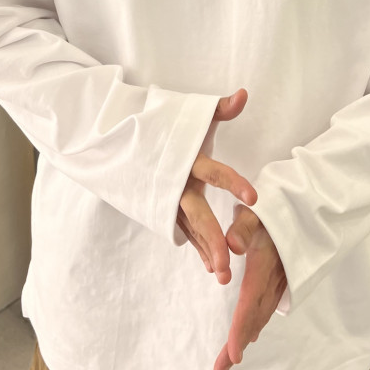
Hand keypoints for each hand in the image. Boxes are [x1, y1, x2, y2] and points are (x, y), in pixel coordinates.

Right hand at [177, 89, 257, 285]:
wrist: (116, 138)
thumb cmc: (163, 127)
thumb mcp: (190, 117)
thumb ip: (219, 109)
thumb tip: (244, 94)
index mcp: (185, 159)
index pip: (212, 171)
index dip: (232, 182)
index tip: (254, 197)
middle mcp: (175, 182)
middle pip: (196, 213)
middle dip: (212, 239)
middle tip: (228, 265)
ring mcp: (167, 199)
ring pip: (189, 229)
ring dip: (205, 251)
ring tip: (222, 276)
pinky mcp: (163, 208)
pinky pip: (183, 231)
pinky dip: (197, 248)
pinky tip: (210, 266)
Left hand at [213, 205, 286, 369]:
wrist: (310, 204)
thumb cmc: (276, 204)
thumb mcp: (257, 209)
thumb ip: (243, 226)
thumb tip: (233, 246)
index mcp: (265, 264)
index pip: (251, 302)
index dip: (241, 329)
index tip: (233, 355)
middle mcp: (275, 277)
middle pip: (255, 317)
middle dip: (238, 344)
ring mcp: (282, 279)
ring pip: (262, 314)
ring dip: (247, 335)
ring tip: (230, 359)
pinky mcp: (285, 277)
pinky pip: (269, 305)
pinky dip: (258, 321)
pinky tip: (251, 331)